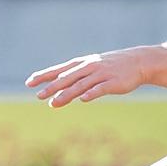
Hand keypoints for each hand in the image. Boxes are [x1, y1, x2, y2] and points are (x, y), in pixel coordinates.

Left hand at [27, 45, 157, 106]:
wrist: (137, 62)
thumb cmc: (110, 67)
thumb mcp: (91, 70)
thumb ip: (75, 80)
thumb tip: (57, 91)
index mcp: (81, 64)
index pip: (58, 70)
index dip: (44, 76)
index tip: (29, 83)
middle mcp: (88, 67)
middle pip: (66, 78)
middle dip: (51, 87)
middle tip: (38, 96)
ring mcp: (100, 74)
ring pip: (80, 85)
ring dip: (66, 94)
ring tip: (53, 104)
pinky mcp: (112, 82)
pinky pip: (100, 88)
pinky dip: (91, 93)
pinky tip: (83, 100)